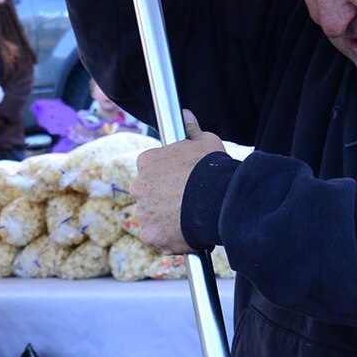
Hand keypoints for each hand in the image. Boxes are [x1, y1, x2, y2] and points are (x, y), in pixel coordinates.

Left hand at [135, 113, 225, 250]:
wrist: (218, 198)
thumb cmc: (211, 167)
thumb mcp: (205, 141)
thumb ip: (191, 130)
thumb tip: (185, 115)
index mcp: (147, 162)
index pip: (150, 170)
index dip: (167, 178)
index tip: (181, 183)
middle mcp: (138, 187)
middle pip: (147, 195)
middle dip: (162, 200)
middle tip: (185, 204)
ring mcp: (143, 213)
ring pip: (152, 219)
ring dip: (166, 221)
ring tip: (189, 222)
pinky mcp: (152, 236)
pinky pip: (158, 239)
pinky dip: (170, 240)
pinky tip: (188, 236)